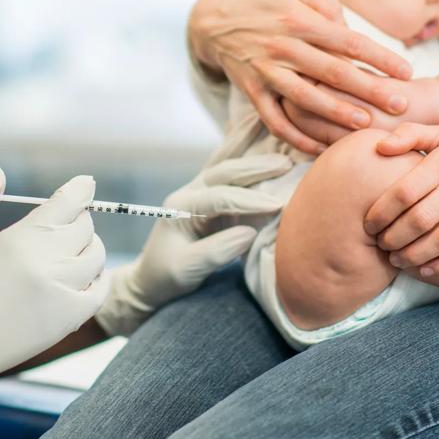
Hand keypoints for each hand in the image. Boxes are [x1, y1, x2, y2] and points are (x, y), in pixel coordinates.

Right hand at [0, 169, 107, 407]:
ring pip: (96, 257)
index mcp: (22, 238)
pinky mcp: (67, 320)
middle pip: (85, 228)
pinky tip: (83, 278)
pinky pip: (99, 291)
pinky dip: (97, 279)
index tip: (85, 185)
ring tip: (73, 250)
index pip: (68, 203)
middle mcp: (46, 263)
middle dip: (78, 220)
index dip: (81, 189)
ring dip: (89, 248)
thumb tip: (0, 172)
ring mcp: (61, 292)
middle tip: (66, 224)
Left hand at [95, 153, 292, 335]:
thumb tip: (250, 233)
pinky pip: (232, 180)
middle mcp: (189, 193)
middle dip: (256, 168)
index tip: (277, 205)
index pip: (219, 198)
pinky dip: (251, 171)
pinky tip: (270, 163)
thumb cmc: (166, 276)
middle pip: (224, 173)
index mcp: (180, 207)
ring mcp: (199, 193)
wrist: (151, 278)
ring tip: (285, 160)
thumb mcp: (187, 269)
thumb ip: (217, 251)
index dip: (249, 201)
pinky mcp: (210, 200)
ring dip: (256, 164)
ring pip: (228, 170)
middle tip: (287, 165)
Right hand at [188, 0, 412, 153]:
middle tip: (400, 105)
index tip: (407, 71)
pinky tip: (318, 148)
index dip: (380, 58)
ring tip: (364, 125)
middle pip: (334, 73)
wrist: (212, 19)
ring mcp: (266, 72)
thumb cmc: (262, 0)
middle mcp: (284, 47)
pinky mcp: (252, 92)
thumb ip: (326, 4)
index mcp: (299, 19)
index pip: (349, 42)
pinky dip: (296, 137)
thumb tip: (350, 29)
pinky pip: (275, 120)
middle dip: (370, 90)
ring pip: (306, 99)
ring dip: (336, 114)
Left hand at [363, 124, 438, 276]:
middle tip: (380, 245)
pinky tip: (425, 267)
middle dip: (394, 237)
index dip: (382, 212)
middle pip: (421, 218)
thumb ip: (410, 135)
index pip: (406, 190)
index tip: (368, 225)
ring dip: (414, 254)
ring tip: (397, 259)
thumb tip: (379, 146)